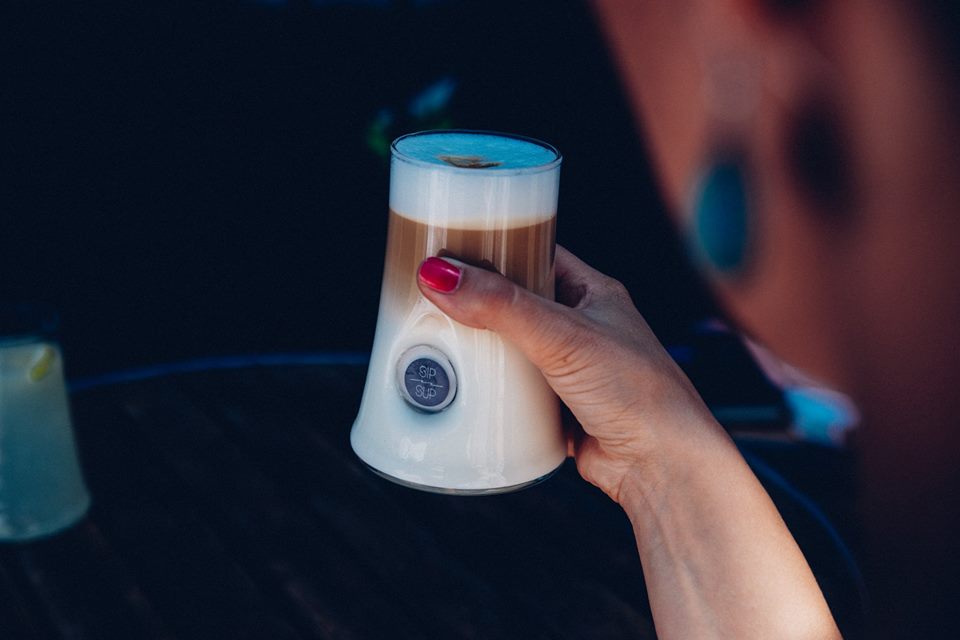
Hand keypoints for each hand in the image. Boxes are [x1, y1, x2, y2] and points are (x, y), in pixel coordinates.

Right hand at [417, 246, 725, 503]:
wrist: (661, 467)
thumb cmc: (639, 392)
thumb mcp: (564, 336)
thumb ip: (502, 306)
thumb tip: (441, 276)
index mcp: (592, 293)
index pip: (535, 253)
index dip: (495, 246)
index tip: (451, 245)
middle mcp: (580, 327)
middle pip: (514, 302)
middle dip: (476, 302)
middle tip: (431, 296)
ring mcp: (567, 368)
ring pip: (510, 348)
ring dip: (480, 349)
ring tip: (436, 337)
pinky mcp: (555, 408)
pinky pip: (511, 390)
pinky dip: (489, 389)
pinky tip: (462, 384)